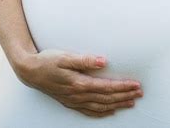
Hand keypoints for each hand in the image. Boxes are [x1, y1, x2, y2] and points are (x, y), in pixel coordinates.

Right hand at [16, 49, 142, 117]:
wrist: (29, 71)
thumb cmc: (47, 60)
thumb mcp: (65, 56)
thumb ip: (85, 60)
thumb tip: (104, 61)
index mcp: (79, 83)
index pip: (106, 87)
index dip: (123, 87)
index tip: (136, 85)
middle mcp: (78, 95)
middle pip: (106, 99)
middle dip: (124, 96)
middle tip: (140, 93)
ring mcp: (73, 101)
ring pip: (100, 106)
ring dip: (117, 105)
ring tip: (131, 102)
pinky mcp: (69, 102)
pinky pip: (89, 111)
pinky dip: (102, 113)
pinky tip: (110, 111)